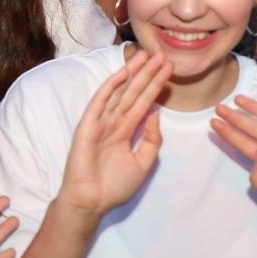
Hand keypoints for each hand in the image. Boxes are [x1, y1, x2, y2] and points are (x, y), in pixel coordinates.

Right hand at [55, 50, 171, 221]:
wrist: (92, 202)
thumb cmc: (114, 187)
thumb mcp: (142, 163)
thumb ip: (151, 139)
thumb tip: (156, 114)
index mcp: (125, 132)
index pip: (143, 103)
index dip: (155, 86)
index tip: (168, 69)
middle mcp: (113, 123)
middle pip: (133, 93)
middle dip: (147, 74)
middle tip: (161, 55)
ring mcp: (100, 122)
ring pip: (120, 93)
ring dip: (132, 74)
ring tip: (146, 56)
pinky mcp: (88, 125)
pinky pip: (101, 102)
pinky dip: (111, 87)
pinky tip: (122, 73)